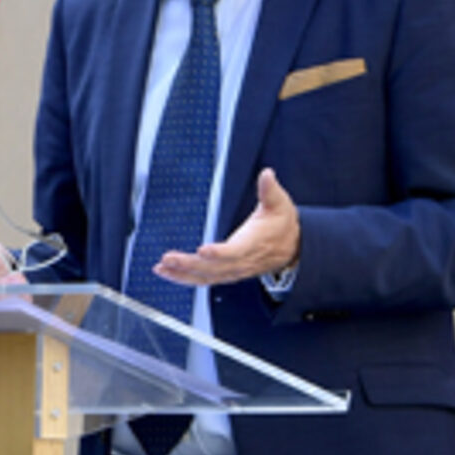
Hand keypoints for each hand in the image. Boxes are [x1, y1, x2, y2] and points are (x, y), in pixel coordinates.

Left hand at [154, 168, 300, 286]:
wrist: (292, 248)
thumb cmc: (282, 224)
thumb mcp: (280, 204)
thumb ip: (270, 190)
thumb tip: (267, 174)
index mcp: (253, 244)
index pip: (235, 252)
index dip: (219, 253)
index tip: (202, 250)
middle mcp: (241, 261)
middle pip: (213, 268)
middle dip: (189, 264)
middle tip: (168, 258)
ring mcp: (234, 270)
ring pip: (206, 277)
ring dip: (182, 274)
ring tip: (161, 268)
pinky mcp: (227, 273)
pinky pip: (204, 279)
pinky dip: (185, 278)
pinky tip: (168, 273)